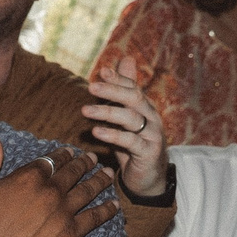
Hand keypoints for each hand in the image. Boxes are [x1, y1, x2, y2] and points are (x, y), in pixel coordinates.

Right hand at [0, 138, 118, 236]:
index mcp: (29, 176)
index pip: (52, 159)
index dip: (63, 154)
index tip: (71, 152)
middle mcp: (50, 190)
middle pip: (73, 171)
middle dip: (85, 163)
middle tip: (92, 159)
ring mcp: (63, 211)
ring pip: (88, 190)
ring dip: (100, 180)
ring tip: (108, 175)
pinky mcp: (71, 232)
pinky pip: (95, 217)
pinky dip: (107, 210)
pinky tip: (114, 205)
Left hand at [83, 57, 166, 198]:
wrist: (147, 178)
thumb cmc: (134, 145)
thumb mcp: (126, 118)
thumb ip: (123, 93)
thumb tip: (125, 59)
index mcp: (145, 107)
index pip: (132, 88)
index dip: (118, 79)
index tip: (101, 71)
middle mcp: (151, 117)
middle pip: (133, 98)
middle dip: (112, 90)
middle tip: (91, 86)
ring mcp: (152, 135)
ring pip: (130, 118)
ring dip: (107, 112)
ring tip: (85, 111)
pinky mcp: (148, 152)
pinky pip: (130, 141)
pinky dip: (113, 135)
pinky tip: (96, 132)